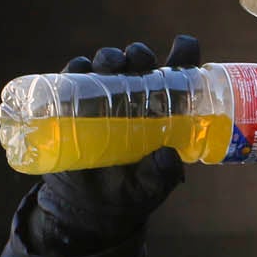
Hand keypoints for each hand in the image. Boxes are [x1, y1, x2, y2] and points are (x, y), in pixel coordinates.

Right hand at [32, 35, 201, 248]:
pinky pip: (72, 78)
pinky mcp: (72, 105)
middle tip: (139, 60)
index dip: (183, 55)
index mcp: (162, 108)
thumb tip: (166, 155)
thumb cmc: (130, 192)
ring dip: (110, 56)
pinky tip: (79, 67)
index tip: (183, 47)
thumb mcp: (151, 187)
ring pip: (108, 64)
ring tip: (111, 64)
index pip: (177, 73)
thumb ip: (163, 174)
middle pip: (140, 62)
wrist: (88, 208)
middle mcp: (134, 96)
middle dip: (140, 54)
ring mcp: (102, 98)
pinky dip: (75, 68)